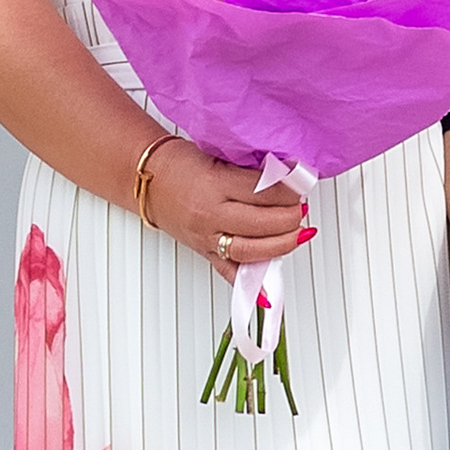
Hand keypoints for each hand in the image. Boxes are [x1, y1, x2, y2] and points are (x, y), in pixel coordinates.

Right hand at [151, 142, 310, 277]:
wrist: (148, 180)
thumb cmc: (180, 164)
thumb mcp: (218, 155)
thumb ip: (250, 169)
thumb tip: (287, 177)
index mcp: (215, 184)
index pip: (263, 191)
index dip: (289, 189)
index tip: (301, 184)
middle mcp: (210, 214)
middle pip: (262, 223)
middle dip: (290, 217)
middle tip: (301, 208)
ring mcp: (206, 237)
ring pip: (251, 250)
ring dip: (282, 244)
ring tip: (299, 234)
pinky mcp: (204, 253)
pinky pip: (229, 273)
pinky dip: (251, 286)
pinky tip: (269, 293)